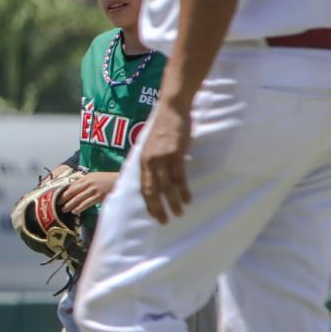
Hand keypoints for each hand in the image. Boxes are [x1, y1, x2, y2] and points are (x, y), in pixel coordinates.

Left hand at [59, 170, 116, 215]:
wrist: (120, 180)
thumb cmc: (106, 179)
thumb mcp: (94, 176)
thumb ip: (85, 181)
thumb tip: (74, 188)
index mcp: (87, 177)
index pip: (72, 185)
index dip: (65, 191)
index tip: (58, 196)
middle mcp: (88, 183)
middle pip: (73, 191)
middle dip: (64, 198)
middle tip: (57, 204)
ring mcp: (93, 190)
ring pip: (78, 198)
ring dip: (70, 204)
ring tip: (64, 209)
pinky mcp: (99, 196)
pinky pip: (87, 203)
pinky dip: (80, 207)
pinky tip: (75, 211)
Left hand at [139, 100, 192, 224]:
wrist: (171, 110)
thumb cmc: (163, 127)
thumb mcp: (151, 145)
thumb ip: (152, 160)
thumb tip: (155, 175)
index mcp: (142, 160)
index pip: (143, 187)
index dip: (148, 202)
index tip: (153, 215)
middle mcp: (149, 162)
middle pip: (152, 190)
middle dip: (157, 208)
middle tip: (163, 222)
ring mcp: (162, 158)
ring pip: (166, 187)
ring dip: (173, 203)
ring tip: (179, 214)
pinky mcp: (175, 155)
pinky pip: (179, 177)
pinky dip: (183, 191)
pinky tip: (187, 200)